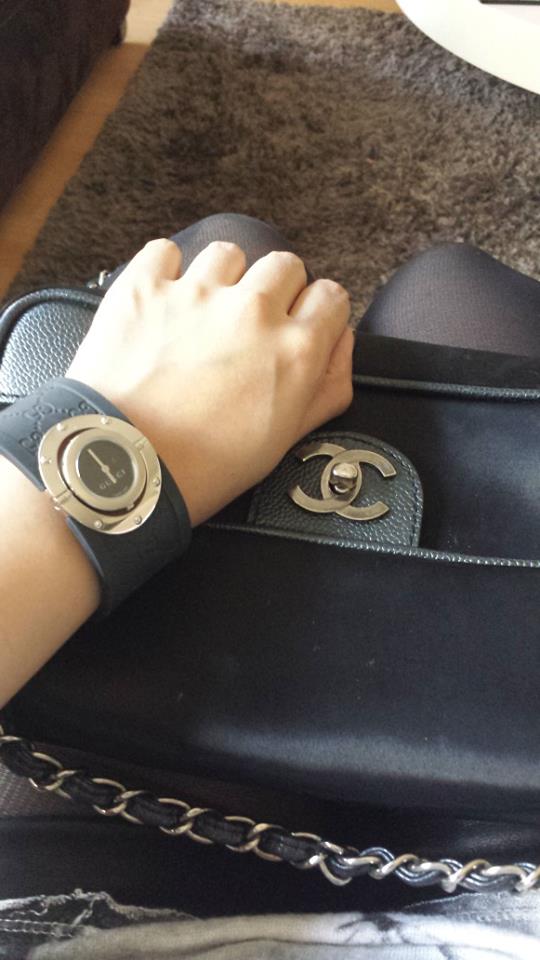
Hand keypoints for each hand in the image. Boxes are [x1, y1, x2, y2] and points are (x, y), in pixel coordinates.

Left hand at [68, 239, 353, 525]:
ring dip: (222, 278)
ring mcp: (197, 293)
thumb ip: (328, 386)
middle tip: (251, 326)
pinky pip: (165, 251)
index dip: (316, 314)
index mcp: (295, 350)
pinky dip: (166, 270)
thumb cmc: (204, 466)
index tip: (299, 327)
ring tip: (203, 313)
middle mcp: (253, 311)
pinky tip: (163, 300)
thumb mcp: (287, 440)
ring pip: (229, 253)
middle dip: (274, 291)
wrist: (125, 467)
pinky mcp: (144, 288)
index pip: (332, 297)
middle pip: (285, 266)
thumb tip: (339, 344)